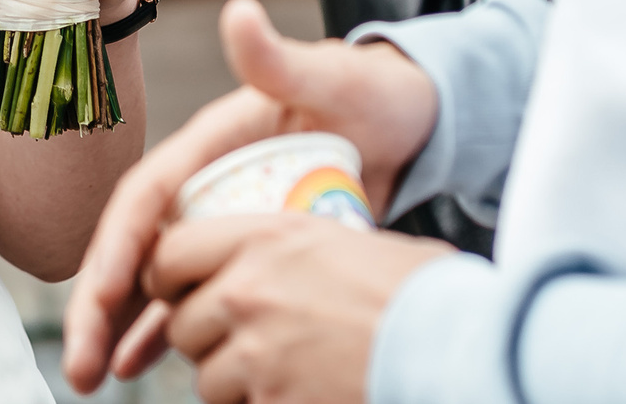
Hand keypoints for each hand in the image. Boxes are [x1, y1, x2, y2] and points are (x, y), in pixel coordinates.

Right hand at [62, 0, 438, 391]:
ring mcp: (219, 219)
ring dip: (118, 325)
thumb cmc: (370, 93)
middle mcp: (201, 182)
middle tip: (79, 366)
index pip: (146, 197)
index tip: (99, 295)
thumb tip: (239, 14)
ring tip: (94, 378)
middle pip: (135, 247)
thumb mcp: (331, 77)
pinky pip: (189, 294)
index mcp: (208, 141)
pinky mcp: (243, 250)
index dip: (118, 247)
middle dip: (99, 305)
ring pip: (152, 278)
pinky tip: (138, 366)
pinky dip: (160, 328)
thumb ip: (280, 57)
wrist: (411, 121)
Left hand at [130, 214, 450, 402]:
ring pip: (206, 377)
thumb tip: (263, 258)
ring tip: (283, 373)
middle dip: (205, 336)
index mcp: (264, 238)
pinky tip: (300, 394)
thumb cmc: (421, 293)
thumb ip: (289, 248)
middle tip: (243, 339)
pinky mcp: (273, 403)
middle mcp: (247, 292)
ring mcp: (256, 354)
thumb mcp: (347, 240)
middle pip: (181, 323)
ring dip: (233, 381)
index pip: (170, 253)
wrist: (457, 350)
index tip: (178, 288)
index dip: (168, 276)